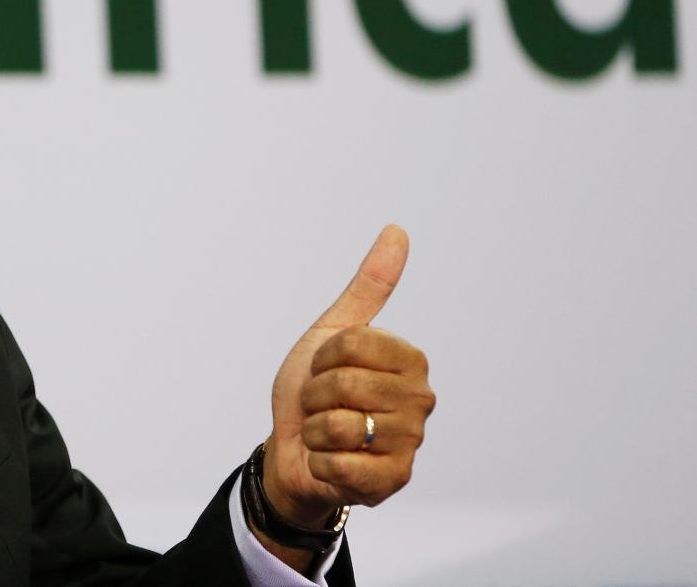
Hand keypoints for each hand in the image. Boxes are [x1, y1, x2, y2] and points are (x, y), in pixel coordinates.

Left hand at [262, 225, 435, 527]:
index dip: (323, 356)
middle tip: (322, 404)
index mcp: (410, 360)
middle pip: (345, 383)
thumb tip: (397, 230)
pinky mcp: (393, 481)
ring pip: (341, 425)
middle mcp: (421, 400)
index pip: (352, 343)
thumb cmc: (313, 389)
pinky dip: (320, 461)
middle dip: (316, 394)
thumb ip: (368, 287)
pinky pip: (340, 463)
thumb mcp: (331, 332)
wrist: (291, 449)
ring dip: (316, 429)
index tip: (325, 367)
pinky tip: (331, 461)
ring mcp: (410, 444)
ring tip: (327, 433)